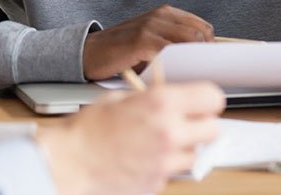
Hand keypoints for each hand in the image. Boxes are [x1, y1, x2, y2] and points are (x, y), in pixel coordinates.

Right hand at [36, 81, 223, 194]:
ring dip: (183, 149)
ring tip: (159, 144)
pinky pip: (173, 173)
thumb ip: (153, 98)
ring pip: (195, 154)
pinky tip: (144, 160)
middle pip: (213, 129)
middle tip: (184, 125)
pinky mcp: (156, 182)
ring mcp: (164, 160)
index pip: (213, 98)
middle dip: (201, 126)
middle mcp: (169, 131)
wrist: (66, 162)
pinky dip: (164, 167)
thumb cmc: (87, 129)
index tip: (202, 104)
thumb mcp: (121, 99)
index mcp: (162, 103)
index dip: (208, 101)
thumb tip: (174, 99)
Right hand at [82, 5, 212, 79]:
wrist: (89, 52)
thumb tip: (199, 62)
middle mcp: (161, 16)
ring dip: (193, 59)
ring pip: (188, 40)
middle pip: (200, 32)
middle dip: (205, 53)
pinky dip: (175, 64)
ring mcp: (151, 26)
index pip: (203, 26)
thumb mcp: (151, 42)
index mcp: (166, 13)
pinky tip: (172, 74)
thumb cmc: (121, 51)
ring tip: (190, 74)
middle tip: (203, 71)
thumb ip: (173, 45)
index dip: (209, 45)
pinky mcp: (141, 40)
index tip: (210, 62)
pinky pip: (168, 50)